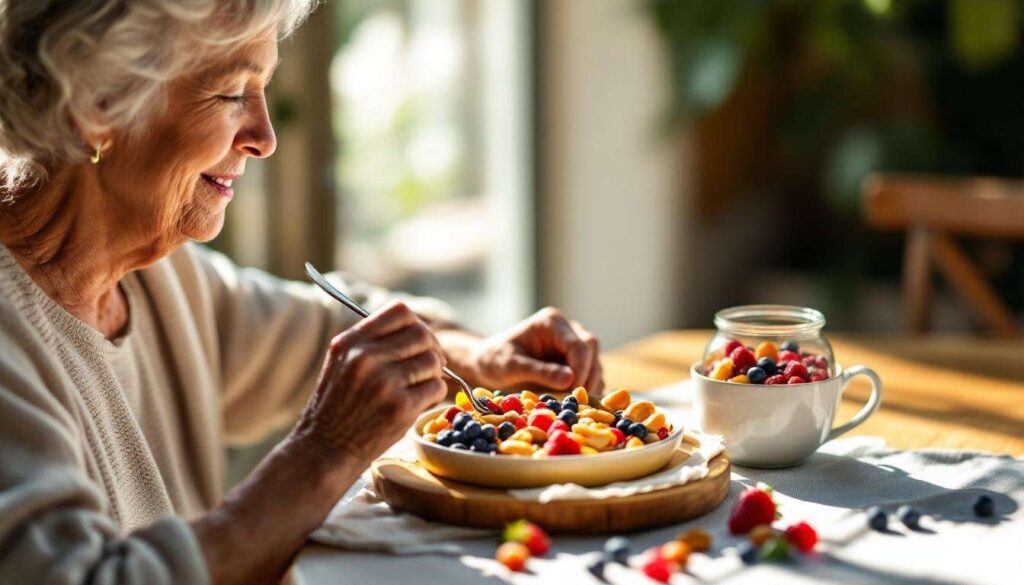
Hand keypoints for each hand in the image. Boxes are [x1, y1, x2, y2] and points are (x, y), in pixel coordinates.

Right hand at [291, 301, 447, 467]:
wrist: (324, 450)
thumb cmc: (336, 407)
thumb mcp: (341, 363)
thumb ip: (370, 342)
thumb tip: (416, 329)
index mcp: (351, 342)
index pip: (400, 312)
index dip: (416, 325)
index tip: (418, 342)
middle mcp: (366, 358)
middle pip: (422, 335)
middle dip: (432, 349)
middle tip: (429, 366)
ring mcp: (384, 382)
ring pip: (433, 361)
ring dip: (433, 374)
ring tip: (419, 387)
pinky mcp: (400, 407)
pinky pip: (437, 387)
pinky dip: (434, 394)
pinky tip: (419, 402)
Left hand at [467, 307, 602, 393]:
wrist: (486, 363)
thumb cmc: (495, 360)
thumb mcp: (512, 366)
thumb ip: (540, 371)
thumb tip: (570, 379)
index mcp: (551, 323)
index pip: (579, 345)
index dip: (581, 369)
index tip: (572, 391)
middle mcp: (566, 329)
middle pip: (591, 350)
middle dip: (587, 377)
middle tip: (575, 400)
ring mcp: (571, 344)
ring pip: (595, 362)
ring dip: (589, 384)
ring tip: (573, 403)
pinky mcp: (573, 360)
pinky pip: (589, 373)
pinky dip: (586, 388)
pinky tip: (572, 401)